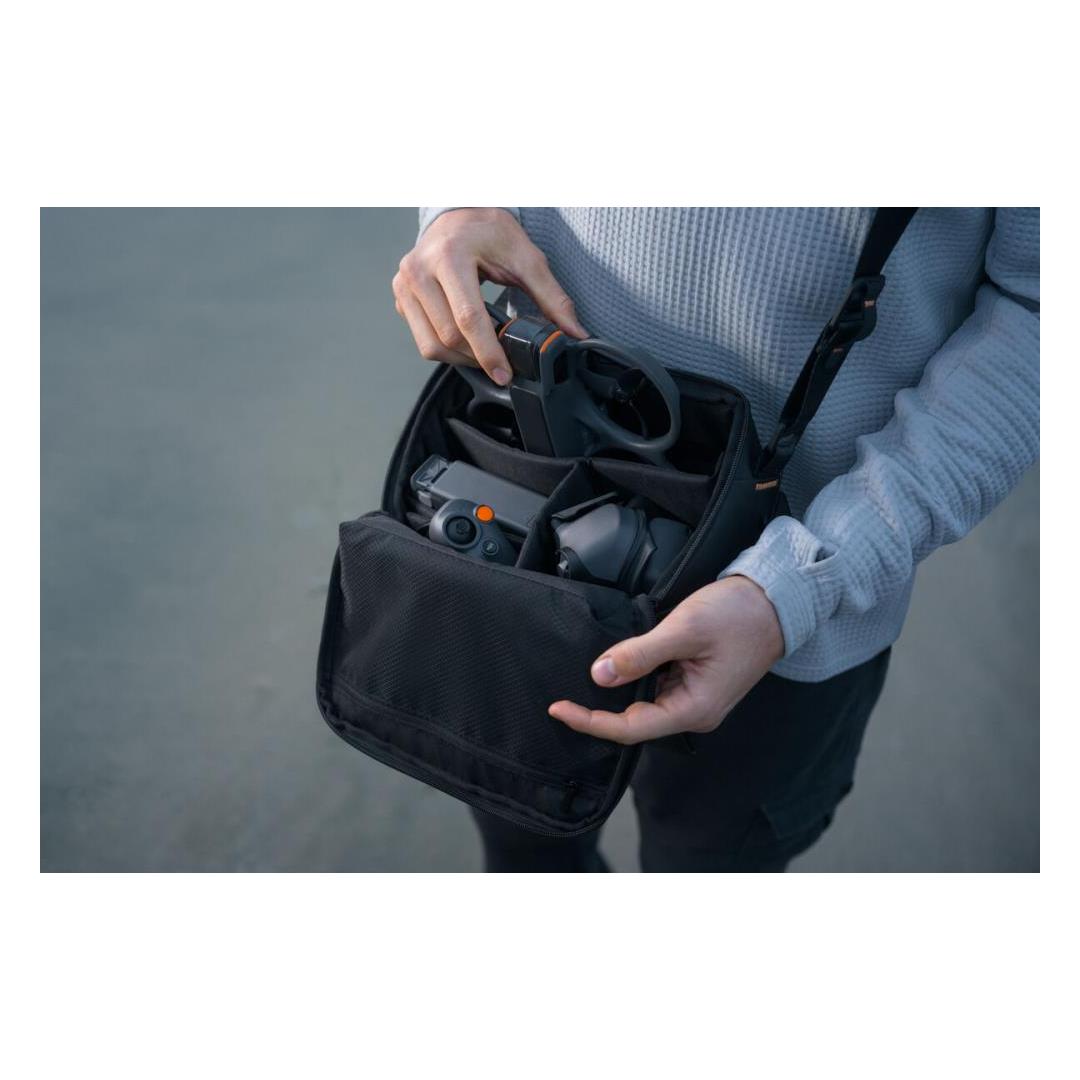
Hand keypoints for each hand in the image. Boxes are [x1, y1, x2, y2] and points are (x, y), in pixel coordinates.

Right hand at [392, 208, 587, 385]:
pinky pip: (422, 339)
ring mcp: (404, 285)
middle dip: (477, 357)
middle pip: (448, 337)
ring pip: (430, 345)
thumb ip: (551, 296)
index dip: (488, 352)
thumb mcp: (526, 257)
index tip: (504, 374)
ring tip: (483, 352)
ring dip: (460, 359)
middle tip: (501, 362)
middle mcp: (418, 270)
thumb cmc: (490, 232)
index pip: (468, 318)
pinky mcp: (400, 297)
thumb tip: (574, 332)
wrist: (458, 214)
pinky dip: (446, 348)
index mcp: (449, 256)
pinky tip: (465, 340)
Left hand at [549, 576, 784, 743]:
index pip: (630, 728)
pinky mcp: (695, 683)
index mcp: (694, 709)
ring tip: (582, 680)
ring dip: (616, 693)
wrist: (777, 601)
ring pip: (644, 704)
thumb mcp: (684, 629)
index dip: (591, 722)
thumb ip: (640, 654)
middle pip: (635, 722)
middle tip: (561, 697)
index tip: (558, 708)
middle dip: (599, 711)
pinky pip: (656, 688)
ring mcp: (695, 699)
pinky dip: (633, 679)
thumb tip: (600, 674)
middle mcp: (694, 712)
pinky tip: (615, 665)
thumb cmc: (738, 614)